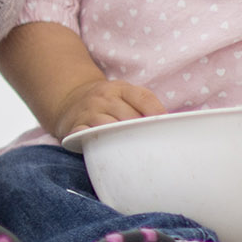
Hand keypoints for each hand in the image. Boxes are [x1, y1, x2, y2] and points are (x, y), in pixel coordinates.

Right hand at [47, 75, 164, 139]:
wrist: (69, 98)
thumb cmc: (107, 101)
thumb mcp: (124, 94)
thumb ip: (144, 105)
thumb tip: (172, 124)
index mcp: (120, 88)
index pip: (144, 98)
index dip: (157, 113)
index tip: (168, 127)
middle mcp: (104, 97)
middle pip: (129, 116)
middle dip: (142, 131)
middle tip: (156, 146)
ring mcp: (89, 111)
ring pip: (109, 126)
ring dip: (122, 139)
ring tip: (136, 153)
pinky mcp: (75, 126)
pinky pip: (85, 135)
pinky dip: (95, 140)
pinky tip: (105, 150)